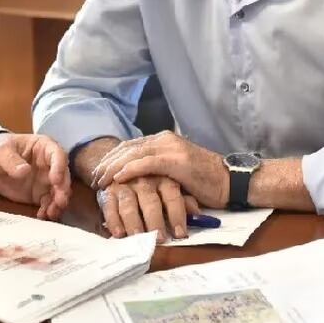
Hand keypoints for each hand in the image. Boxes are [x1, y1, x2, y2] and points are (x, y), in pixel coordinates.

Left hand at [0, 133, 71, 219]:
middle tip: (60, 201)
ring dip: (58, 203)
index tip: (55, 180)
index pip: (57, 154)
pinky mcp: (40, 194)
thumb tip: (24, 171)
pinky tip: (42, 215)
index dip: (59, 167)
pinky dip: (47, 210)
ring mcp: (46, 180)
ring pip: (59, 192)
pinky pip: (48, 203)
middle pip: (63, 175)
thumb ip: (11, 160)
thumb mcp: (0, 152)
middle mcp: (49, 164)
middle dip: (63, 189)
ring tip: (52, 212)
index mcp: (43, 147)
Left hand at [91, 131, 228, 208]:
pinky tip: (117, 178)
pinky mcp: (175, 160)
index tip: (98, 172)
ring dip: (113, 168)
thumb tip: (136, 183)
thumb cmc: (205, 182)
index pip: (130, 146)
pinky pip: (146, 163)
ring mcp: (170, 148)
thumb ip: (157, 171)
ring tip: (100, 180)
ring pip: (132, 154)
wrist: (230, 181)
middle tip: (93, 178)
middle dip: (107, 163)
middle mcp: (164, 139)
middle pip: (127, 148)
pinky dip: (129, 170)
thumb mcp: (175, 173)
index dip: (111, 158)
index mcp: (163, 140)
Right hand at [98, 175, 199, 239]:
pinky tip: (118, 234)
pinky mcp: (108, 190)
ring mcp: (125, 184)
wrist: (126, 164)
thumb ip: (185, 199)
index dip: (177, 215)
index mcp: (164, 177)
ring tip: (138, 238)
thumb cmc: (155, 182)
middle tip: (159, 240)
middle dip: (155, 222)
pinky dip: (113, 220)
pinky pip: (109, 206)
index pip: (172, 196)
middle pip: (150, 201)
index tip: (180, 234)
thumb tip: (199, 216)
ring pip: (129, 204)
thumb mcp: (173, 186)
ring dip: (133, 222)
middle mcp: (144, 179)